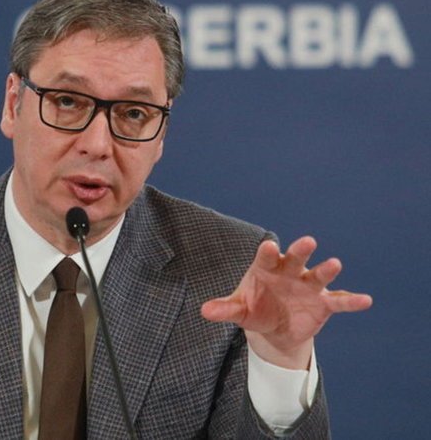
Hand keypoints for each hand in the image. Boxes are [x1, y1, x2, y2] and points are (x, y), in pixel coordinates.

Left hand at [201, 237, 372, 368]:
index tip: (269, 246)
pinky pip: (340, 301)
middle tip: (307, 241)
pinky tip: (366, 300)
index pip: (266, 256)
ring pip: (319, 275)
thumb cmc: (254, 309)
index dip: (268, 251)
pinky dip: (352, 301)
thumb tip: (204, 311)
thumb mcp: (239, 311)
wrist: (274, 329)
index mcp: (267, 268)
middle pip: (296, 257)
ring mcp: (308, 286)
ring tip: (334, 264)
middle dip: (301, 250)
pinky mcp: (324, 303)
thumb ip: (224, 309)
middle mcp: (290, 272)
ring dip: (326, 270)